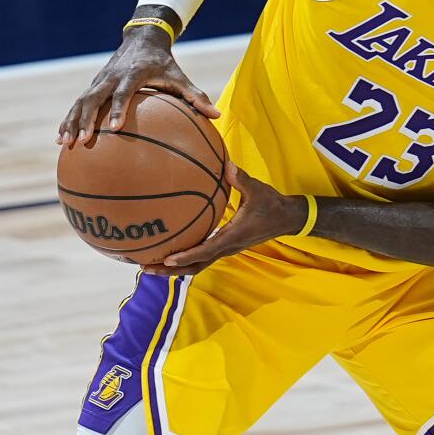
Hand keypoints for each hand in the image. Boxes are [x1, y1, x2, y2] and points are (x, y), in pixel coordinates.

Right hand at [57, 25, 219, 146]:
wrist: (142, 39)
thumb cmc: (164, 64)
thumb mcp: (180, 77)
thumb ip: (197, 96)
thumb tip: (217, 116)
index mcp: (133, 73)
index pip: (124, 92)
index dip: (119, 109)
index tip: (116, 128)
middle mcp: (112, 76)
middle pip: (93, 98)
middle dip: (86, 119)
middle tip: (83, 140)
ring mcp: (99, 80)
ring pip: (81, 101)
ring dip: (72, 122)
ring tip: (65, 143)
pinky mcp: (93, 85)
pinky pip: (78, 104)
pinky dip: (69, 119)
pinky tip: (61, 138)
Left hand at [143, 163, 307, 276]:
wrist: (287, 218)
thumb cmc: (272, 204)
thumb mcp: (258, 190)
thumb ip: (241, 179)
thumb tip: (226, 164)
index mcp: (233, 236)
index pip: (206, 251)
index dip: (187, 256)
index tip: (168, 259)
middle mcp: (228, 247)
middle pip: (196, 266)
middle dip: (171, 270)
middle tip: (147, 268)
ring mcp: (226, 248)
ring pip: (198, 265)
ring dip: (175, 268)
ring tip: (151, 266)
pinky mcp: (226, 246)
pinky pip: (202, 256)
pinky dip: (185, 259)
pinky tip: (171, 251)